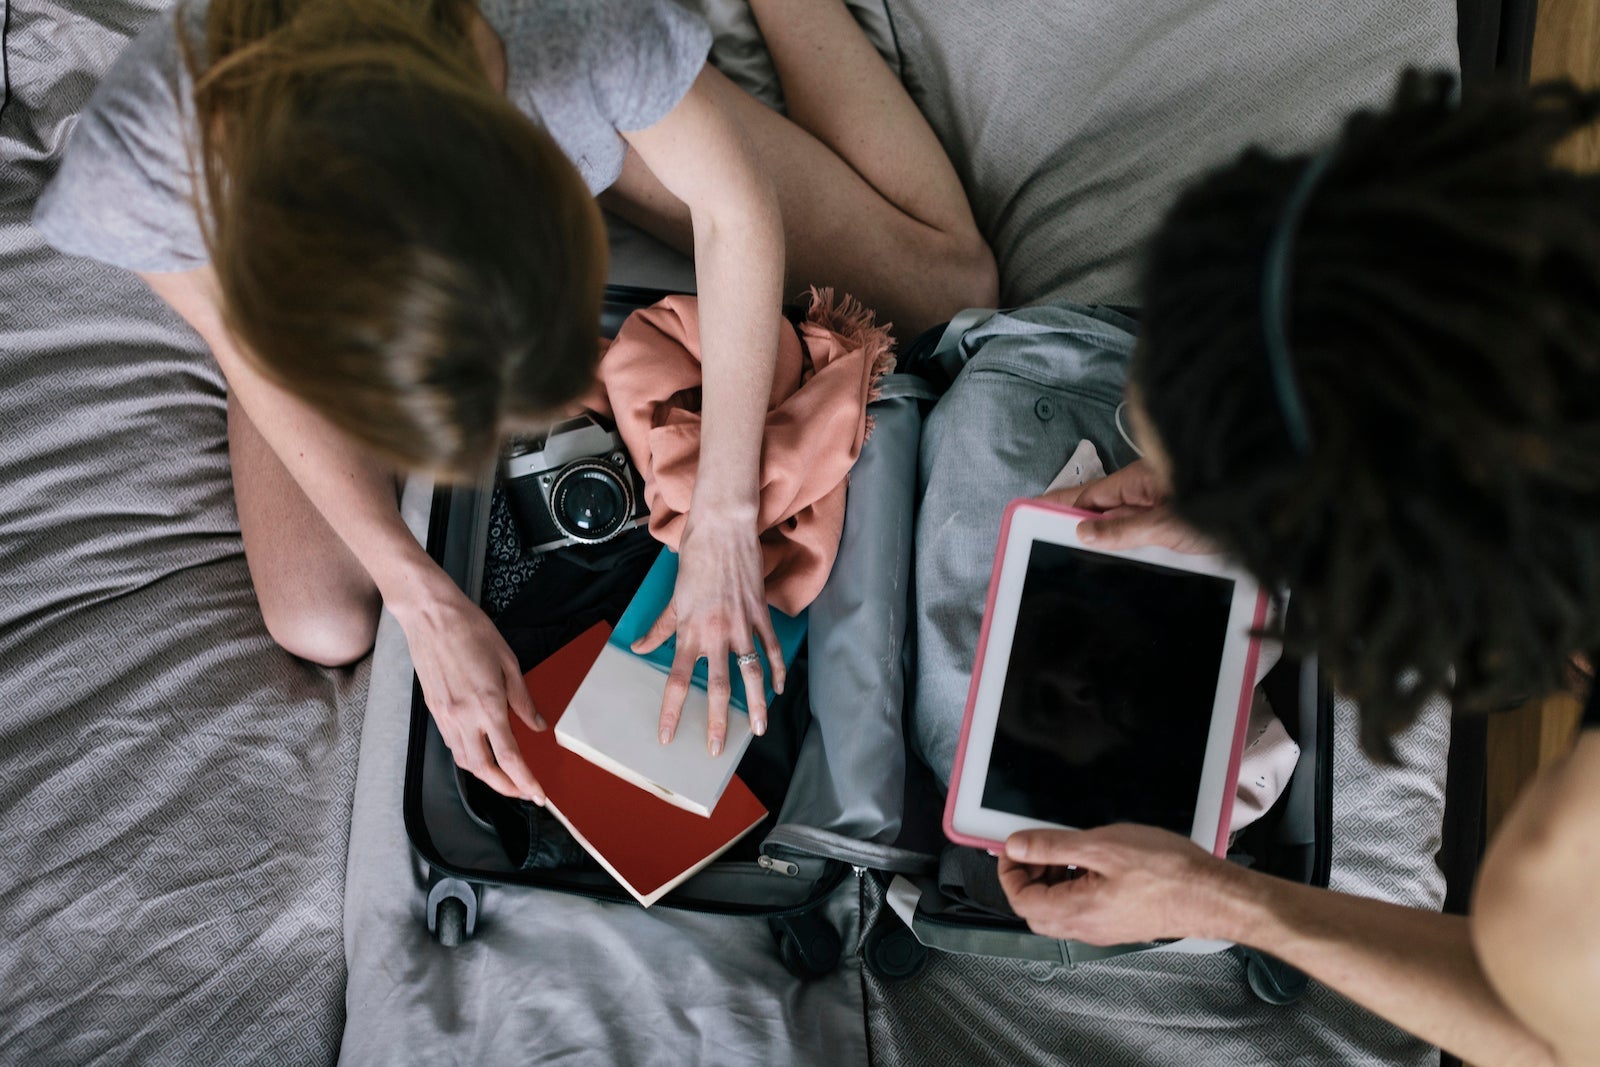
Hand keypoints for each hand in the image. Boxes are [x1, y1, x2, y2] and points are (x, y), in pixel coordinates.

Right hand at [391, 573, 547, 802]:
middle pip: (483, 769)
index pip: (509, 757)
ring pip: (464, 761)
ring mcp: (445, 716)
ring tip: (505, 778)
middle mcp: (463, 717)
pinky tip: (481, 753)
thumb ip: (524, 700)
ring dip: (486, 776)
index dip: (525, 781)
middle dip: (505, 788)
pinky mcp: (434, 711)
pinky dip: (469, 757)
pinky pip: (452, 745)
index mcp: (487, 705)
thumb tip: (538, 725)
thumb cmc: (471, 631)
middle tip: (523, 792)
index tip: (538, 794)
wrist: (431, 616)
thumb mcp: (509, 662)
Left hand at [632, 511, 783, 754]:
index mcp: (689, 631)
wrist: (722, 530)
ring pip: (752, 675)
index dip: (672, 712)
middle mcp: (716, 634)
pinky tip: (778, 689)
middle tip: (717, 749)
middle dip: (718, 722)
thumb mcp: (674, 597)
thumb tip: (639, 648)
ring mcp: (742, 625)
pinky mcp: (761, 614)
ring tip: (759, 729)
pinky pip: (772, 649)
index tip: (667, 736)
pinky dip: (777, 671)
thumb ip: (660, 628)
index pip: (678, 681)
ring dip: (757, 706)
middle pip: (719, 688)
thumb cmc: (695, 560)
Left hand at [998, 824, 1245, 944]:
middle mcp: (1087, 928)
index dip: (1009, 872)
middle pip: (1036, 909)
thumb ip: (1053, 847)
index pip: (1020, 900)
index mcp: (1076, 912)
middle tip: (1037, 848)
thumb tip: (1015, 846)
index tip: (1012, 846)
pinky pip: (1082, 909)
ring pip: (1059, 910)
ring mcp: (1104, 928)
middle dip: (1028, 876)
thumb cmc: (1167, 871)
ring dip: (1051, 880)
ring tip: (1065, 851)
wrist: (1214, 895)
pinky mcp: (1119, 922)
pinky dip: (1073, 885)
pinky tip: (1090, 863)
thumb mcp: (1102, 847)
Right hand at [1042, 459, 1212, 553]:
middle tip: (1053, 549)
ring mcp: (1165, 507)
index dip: (1059, 503)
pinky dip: (1135, 550)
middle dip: (1082, 529)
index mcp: (1139, 480)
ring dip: (1113, 545)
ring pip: (1126, 527)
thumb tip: (1082, 532)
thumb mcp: (1168, 523)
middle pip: (1104, 512)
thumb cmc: (1227, 502)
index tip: (1032, 510)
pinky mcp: (1180, 525)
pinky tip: (1128, 565)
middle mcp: (1150, 491)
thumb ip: (1122, 529)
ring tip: (1086, 564)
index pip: (1087, 494)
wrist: (1276, 509)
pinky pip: (1147, 537)